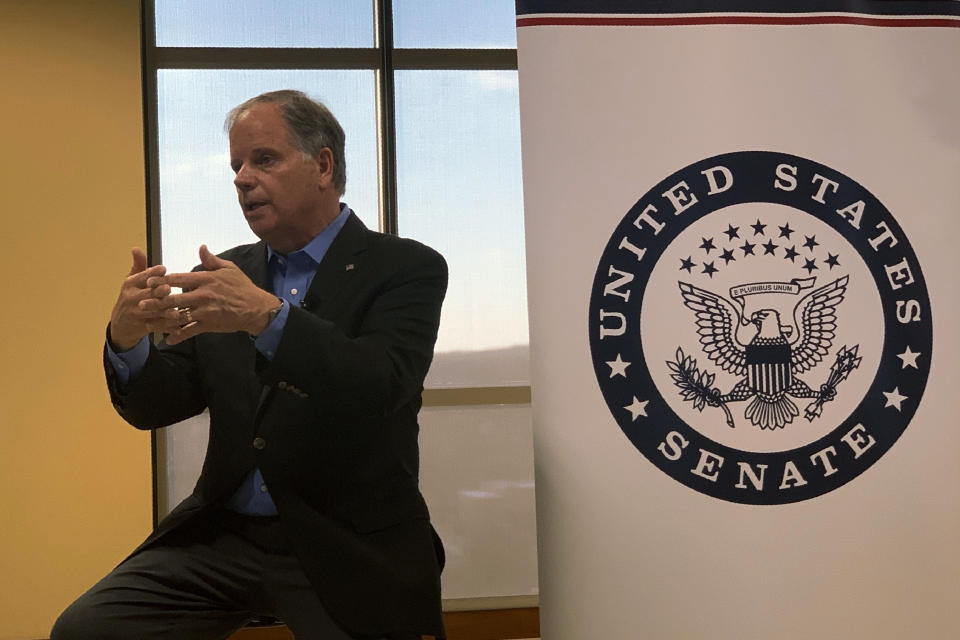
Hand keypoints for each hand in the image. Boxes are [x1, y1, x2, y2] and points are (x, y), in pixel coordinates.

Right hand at [108, 247, 177, 350]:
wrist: (121, 324)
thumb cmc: (132, 296)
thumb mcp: (132, 280)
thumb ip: (139, 265)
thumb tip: (136, 248)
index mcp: (130, 284)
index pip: (141, 277)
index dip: (152, 273)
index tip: (163, 269)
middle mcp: (131, 298)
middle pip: (147, 294)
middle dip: (157, 292)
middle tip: (168, 289)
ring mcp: (137, 313)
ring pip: (152, 312)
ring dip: (164, 312)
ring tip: (176, 311)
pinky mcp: (143, 326)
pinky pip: (156, 327)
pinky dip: (167, 327)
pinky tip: (178, 328)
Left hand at [141, 244, 280, 344]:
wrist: (256, 308)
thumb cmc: (242, 287)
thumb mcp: (229, 269)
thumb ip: (211, 260)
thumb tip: (201, 247)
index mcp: (206, 279)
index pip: (178, 278)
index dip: (161, 280)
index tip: (148, 281)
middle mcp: (203, 295)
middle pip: (174, 298)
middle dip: (156, 302)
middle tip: (141, 304)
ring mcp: (206, 311)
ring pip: (179, 316)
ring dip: (162, 320)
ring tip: (148, 323)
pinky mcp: (210, 324)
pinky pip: (191, 331)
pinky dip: (179, 335)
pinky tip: (168, 339)